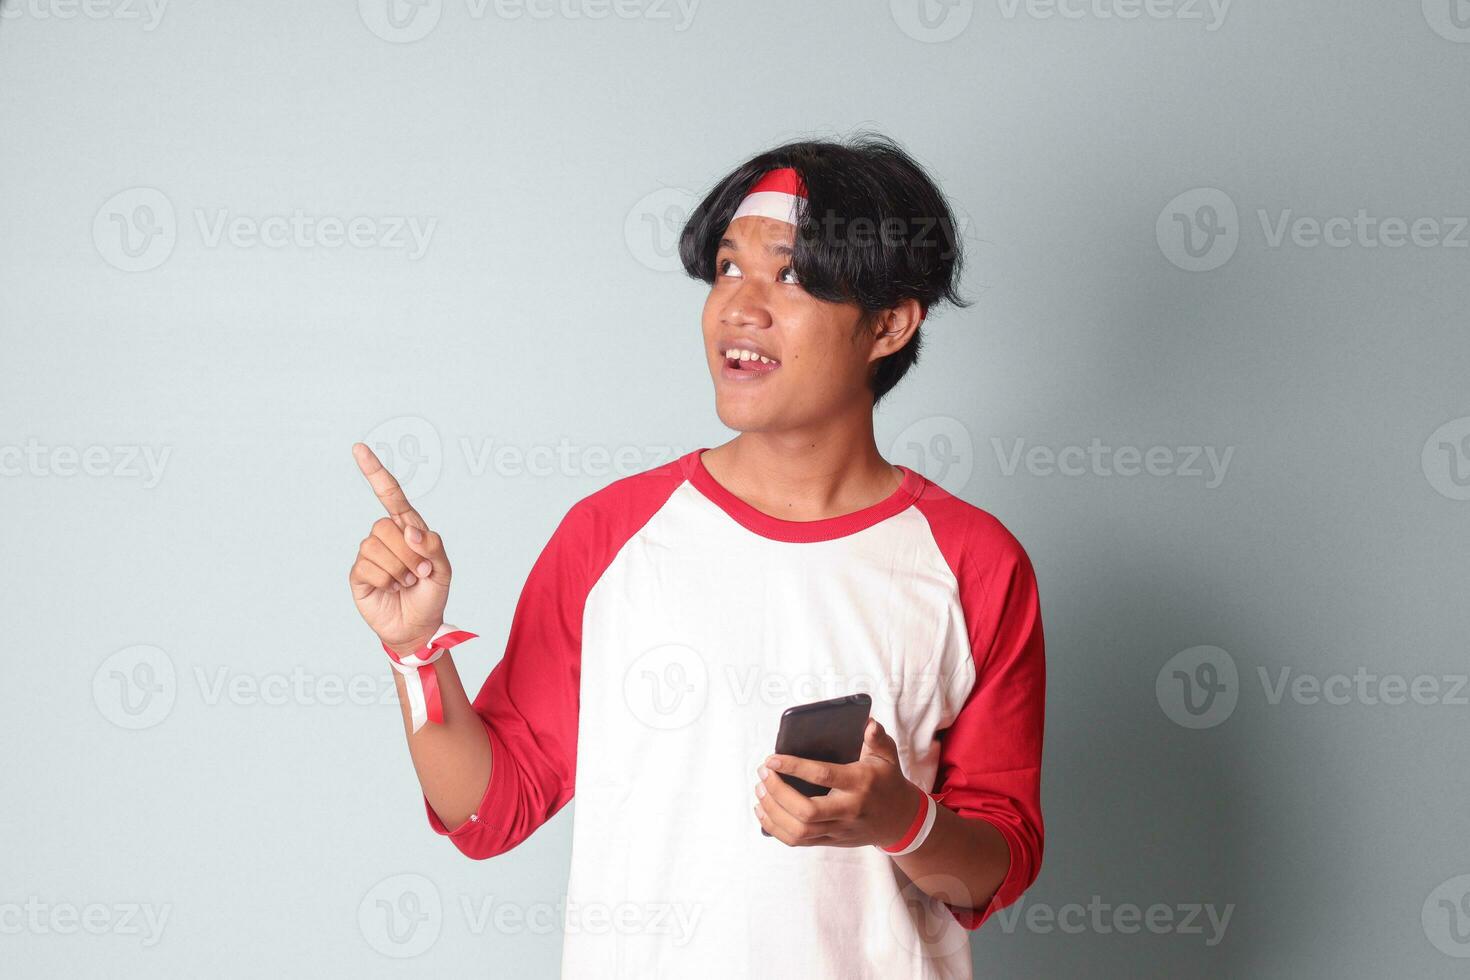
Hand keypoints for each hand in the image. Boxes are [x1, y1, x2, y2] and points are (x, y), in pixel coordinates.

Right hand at [347, 442, 452, 652]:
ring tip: (407, 583)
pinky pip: (368, 567)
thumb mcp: (444, 569)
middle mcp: (386, 537)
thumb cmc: (432, 595)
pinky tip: (392, 589)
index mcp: (407, 528)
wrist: (419, 627)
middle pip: (385, 525)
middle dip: (408, 553)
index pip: (389, 494)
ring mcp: (370, 555)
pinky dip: (386, 580)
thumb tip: (408, 530)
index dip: (374, 472)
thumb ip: (433, 545)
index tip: (358, 449)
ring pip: (376, 546)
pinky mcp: (359, 574)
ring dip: (399, 569)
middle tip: (420, 572)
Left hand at [753, 718, 922, 847]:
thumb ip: (878, 739)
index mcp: (860, 784)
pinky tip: (763, 811)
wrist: (901, 821)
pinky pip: (799, 842)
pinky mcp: (831, 841)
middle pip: (806, 811)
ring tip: (759, 790)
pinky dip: (776, 829)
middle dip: (778, 793)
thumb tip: (869, 723)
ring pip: (799, 831)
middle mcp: (848, 810)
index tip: (772, 759)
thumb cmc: (888, 782)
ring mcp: (839, 830)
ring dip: (772, 812)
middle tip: (762, 774)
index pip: (822, 776)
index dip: (793, 767)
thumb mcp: (888, 757)